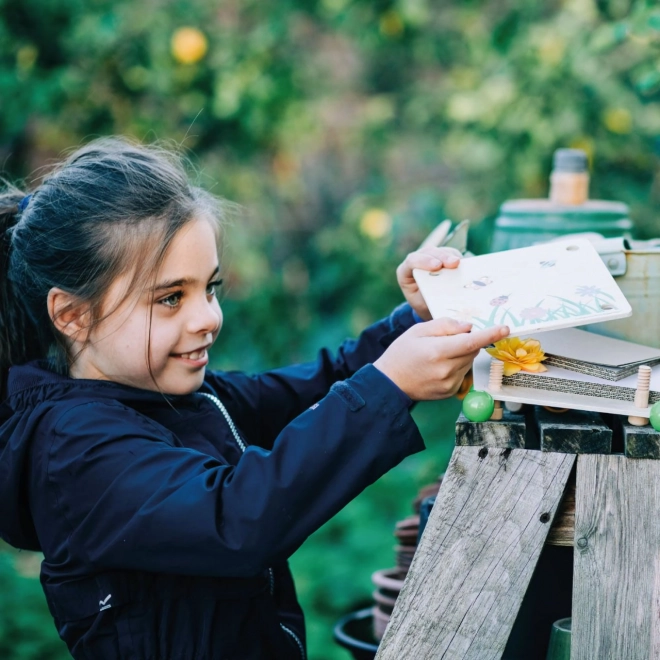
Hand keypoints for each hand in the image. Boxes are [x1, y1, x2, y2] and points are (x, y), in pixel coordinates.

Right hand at [374, 319, 508, 400]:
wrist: (390, 383)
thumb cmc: (401, 353)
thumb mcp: (418, 331)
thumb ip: (445, 325)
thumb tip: (468, 326)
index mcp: (437, 352)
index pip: (471, 342)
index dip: (490, 334)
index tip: (505, 328)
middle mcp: (446, 370)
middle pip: (471, 350)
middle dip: (467, 341)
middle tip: (448, 339)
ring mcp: (449, 384)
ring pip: (468, 362)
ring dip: (462, 354)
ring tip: (438, 354)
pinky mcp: (450, 392)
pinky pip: (463, 373)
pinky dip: (456, 366)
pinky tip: (439, 367)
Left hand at [396, 247, 462, 320]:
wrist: (427, 305)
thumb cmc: (423, 305)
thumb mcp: (422, 304)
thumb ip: (430, 297)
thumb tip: (445, 294)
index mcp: (405, 273)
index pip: (411, 261)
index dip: (424, 261)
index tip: (437, 266)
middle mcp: (416, 261)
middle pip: (428, 252)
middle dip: (442, 256)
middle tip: (454, 263)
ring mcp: (429, 257)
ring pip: (440, 251)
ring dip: (451, 256)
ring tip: (460, 263)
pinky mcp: (442, 257)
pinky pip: (450, 253)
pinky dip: (457, 258)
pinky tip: (464, 264)